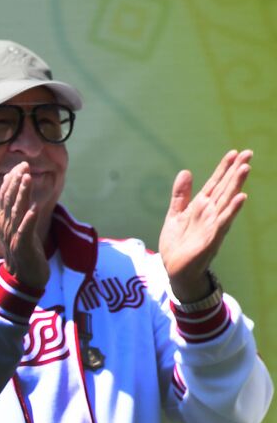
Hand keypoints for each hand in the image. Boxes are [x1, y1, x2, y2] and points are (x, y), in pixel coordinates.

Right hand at [0, 162, 48, 289]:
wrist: (23, 279)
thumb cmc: (24, 253)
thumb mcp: (20, 229)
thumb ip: (19, 212)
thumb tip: (22, 195)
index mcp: (4, 222)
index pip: (4, 197)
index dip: (12, 181)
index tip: (21, 166)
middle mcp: (6, 227)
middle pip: (8, 201)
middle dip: (16, 182)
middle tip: (24, 165)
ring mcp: (13, 238)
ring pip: (16, 212)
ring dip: (22, 195)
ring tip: (28, 179)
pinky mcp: (22, 248)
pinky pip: (25, 232)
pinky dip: (28, 221)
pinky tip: (33, 210)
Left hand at [159, 149, 251, 301]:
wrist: (175, 270)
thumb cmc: (178, 244)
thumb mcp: (175, 215)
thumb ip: (180, 195)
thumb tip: (185, 171)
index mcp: (201, 207)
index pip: (215, 184)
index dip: (223, 168)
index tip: (234, 152)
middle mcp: (210, 213)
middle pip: (225, 188)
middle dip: (235, 171)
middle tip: (248, 153)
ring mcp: (213, 225)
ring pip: (226, 201)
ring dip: (236, 185)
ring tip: (245, 168)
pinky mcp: (212, 238)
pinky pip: (223, 222)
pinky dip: (231, 210)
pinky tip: (241, 198)